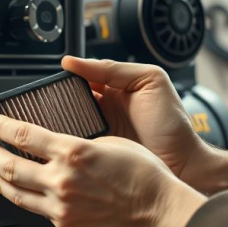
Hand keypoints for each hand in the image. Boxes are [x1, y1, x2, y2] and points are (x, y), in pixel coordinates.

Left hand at [0, 114, 205, 226]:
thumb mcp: (112, 142)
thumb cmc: (145, 176)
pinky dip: (19, 195)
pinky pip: (33, 207)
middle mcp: (61, 180)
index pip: (22, 135)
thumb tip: (56, 142)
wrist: (160, 213)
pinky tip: (15, 188)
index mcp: (73, 152)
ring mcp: (60, 205)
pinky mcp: (65, 223)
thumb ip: (77, 142)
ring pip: (13, 191)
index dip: (0, 126)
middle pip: (8, 164)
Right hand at [62, 56, 227, 195]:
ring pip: (64, 125)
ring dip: (55, 124)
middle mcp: (100, 111)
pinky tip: (58, 143)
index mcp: (112, 88)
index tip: (50, 83)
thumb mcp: (149, 81)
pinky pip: (71, 146)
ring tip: (46, 125)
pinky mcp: (93, 155)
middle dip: (53, 104)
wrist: (183, 165)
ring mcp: (96, 134)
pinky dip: (63, 144)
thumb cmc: (172, 124)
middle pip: (66, 102)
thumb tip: (73, 61)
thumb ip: (113, 67)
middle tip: (44, 107)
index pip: (78, 79)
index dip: (64, 79)